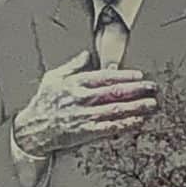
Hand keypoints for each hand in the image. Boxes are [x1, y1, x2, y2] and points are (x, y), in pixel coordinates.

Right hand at [13, 50, 157, 157]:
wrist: (32, 129)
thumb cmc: (43, 102)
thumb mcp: (53, 77)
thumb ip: (72, 65)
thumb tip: (86, 54)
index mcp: (76, 83)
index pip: (105, 77)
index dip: (125, 75)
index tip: (140, 76)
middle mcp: (82, 98)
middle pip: (115, 92)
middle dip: (137, 90)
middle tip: (153, 88)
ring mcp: (85, 116)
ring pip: (116, 110)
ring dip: (137, 107)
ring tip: (152, 104)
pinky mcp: (86, 132)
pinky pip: (110, 128)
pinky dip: (126, 124)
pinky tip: (139, 122)